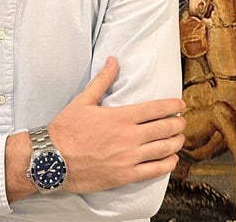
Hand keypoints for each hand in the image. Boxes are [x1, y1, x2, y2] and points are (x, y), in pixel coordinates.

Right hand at [49, 56, 184, 193]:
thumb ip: (102, 80)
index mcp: (120, 116)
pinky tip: (172, 160)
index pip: (155, 109)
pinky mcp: (125, 176)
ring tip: (180, 139)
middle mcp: (129, 137)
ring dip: (176, 143)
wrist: (52, 159)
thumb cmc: (66, 129)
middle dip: (178, 124)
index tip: (180, 106)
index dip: (172, 107)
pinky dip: (167, 164)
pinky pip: (153, 171)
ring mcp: (128, 158)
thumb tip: (113, 60)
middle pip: (164, 129)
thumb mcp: (83, 100)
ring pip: (163, 149)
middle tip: (183, 122)